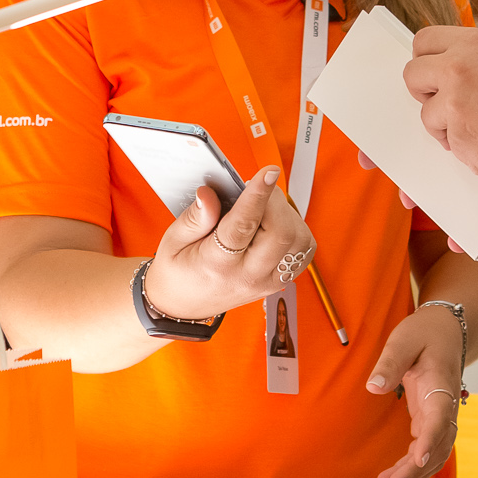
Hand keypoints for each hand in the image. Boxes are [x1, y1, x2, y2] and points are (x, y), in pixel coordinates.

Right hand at [140, 167, 315, 322]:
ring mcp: (268, 281)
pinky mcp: (280, 281)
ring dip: (288, 214)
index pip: (243, 226)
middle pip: (280, 233)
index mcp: (217, 265)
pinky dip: (296, 229)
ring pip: (298, 240)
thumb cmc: (179, 271)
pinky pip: (303, 251)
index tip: (267, 172)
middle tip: (259, 188)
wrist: (185, 305)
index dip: (258, 195)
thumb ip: (194, 218)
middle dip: (275, 201)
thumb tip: (209, 193)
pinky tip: (276, 222)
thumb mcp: (173, 242)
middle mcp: (248, 276)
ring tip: (265, 207)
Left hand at [366, 305, 464, 477]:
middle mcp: (445, 405)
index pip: (439, 418)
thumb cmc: (426, 333)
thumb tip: (374, 386)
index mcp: (441, 385)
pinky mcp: (430, 420)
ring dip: (412, 476)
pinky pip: (425, 450)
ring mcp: (439, 416)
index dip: (430, 440)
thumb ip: (390, 362)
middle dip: (415, 471)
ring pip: (434, 454)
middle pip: (437, 446)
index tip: (418, 459)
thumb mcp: (404, 339)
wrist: (447, 331)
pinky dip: (410, 468)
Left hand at [404, 25, 477, 190]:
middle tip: (448, 107)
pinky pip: (447, 143)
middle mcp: (460, 65)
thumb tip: (451, 75)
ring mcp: (455, 100)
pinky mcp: (458, 133)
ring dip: (447, 128)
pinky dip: (465, 151)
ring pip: (426, 115)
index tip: (434, 76)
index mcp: (477, 42)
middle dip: (423, 93)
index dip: (426, 61)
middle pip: (412, 74)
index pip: (425, 41)